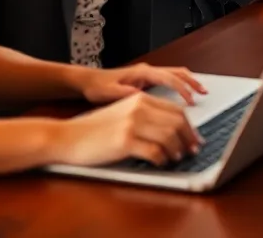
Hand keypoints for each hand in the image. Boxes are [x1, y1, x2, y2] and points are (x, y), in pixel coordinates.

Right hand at [49, 92, 203, 166]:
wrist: (68, 137)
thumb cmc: (95, 129)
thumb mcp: (123, 112)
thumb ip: (146, 115)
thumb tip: (172, 129)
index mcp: (140, 99)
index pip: (176, 110)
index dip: (189, 126)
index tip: (194, 137)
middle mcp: (139, 108)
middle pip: (177, 122)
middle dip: (188, 138)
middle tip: (192, 150)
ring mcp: (132, 124)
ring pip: (169, 137)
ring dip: (177, 150)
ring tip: (177, 158)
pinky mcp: (125, 141)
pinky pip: (154, 151)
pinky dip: (162, 159)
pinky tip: (161, 163)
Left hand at [76, 63, 206, 105]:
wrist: (88, 81)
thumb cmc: (97, 87)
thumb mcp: (109, 93)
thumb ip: (125, 95)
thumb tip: (141, 98)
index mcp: (142, 72)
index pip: (169, 78)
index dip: (182, 89)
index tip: (190, 101)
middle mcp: (148, 70)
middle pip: (177, 72)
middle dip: (192, 81)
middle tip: (204, 92)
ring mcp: (148, 74)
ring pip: (175, 73)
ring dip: (188, 81)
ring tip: (200, 92)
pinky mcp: (146, 80)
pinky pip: (169, 79)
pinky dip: (180, 84)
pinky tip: (183, 94)